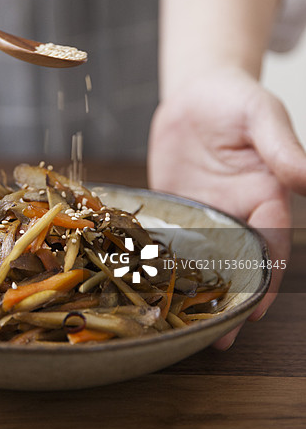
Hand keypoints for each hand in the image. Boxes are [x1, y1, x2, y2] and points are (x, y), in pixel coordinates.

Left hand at [148, 68, 305, 347]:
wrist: (196, 91)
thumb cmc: (236, 98)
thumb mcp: (262, 114)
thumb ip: (282, 147)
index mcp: (266, 197)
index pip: (270, 245)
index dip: (264, 277)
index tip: (255, 307)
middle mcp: (237, 213)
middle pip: (238, 264)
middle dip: (232, 299)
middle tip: (219, 337)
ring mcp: (204, 215)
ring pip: (203, 261)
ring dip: (196, 292)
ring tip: (183, 329)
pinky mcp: (175, 210)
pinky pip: (168, 240)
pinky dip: (161, 263)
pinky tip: (146, 287)